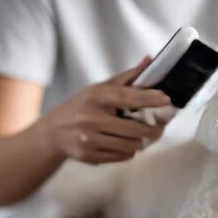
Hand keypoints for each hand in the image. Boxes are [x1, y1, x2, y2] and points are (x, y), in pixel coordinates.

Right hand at [41, 56, 170, 163]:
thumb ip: (126, 77)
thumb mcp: (99, 89)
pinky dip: (128, 152)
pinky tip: (122, 144)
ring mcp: (88, 139)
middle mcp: (90, 118)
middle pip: (135, 129)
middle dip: (151, 129)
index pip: (126, 97)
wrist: (52, 133)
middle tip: (157, 127)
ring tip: (137, 136)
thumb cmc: (81, 107)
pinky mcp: (88, 156)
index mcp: (94, 97)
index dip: (148, 98)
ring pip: (131, 146)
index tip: (165, 99)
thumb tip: (150, 60)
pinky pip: (122, 157)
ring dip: (139, 142)